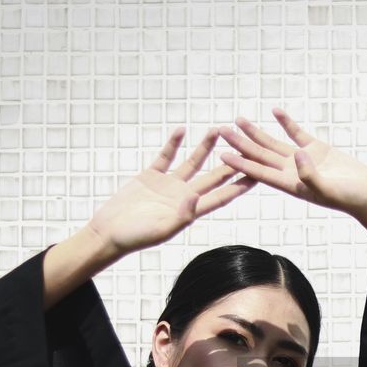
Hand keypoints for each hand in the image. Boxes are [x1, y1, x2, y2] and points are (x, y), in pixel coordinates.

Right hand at [84, 127, 257, 257]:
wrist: (109, 231)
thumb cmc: (135, 237)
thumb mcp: (161, 229)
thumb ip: (181, 215)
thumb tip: (196, 198)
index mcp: (190, 211)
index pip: (221, 196)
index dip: (238, 186)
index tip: (257, 175)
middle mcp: (183, 196)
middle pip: (213, 176)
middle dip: (229, 162)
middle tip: (245, 146)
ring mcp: (168, 185)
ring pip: (192, 162)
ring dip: (205, 147)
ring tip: (218, 129)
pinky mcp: (151, 176)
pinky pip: (165, 156)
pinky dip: (173, 143)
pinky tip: (181, 129)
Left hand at [216, 107, 366, 217]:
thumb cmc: (349, 198)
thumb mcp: (329, 189)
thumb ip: (311, 175)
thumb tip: (297, 155)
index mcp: (291, 185)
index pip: (260, 172)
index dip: (241, 163)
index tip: (222, 155)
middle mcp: (292, 172)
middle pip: (260, 155)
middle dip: (240, 143)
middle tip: (220, 131)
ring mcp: (303, 160)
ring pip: (273, 144)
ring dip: (256, 132)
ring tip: (238, 120)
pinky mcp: (317, 149)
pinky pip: (297, 134)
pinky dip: (286, 123)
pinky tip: (275, 111)